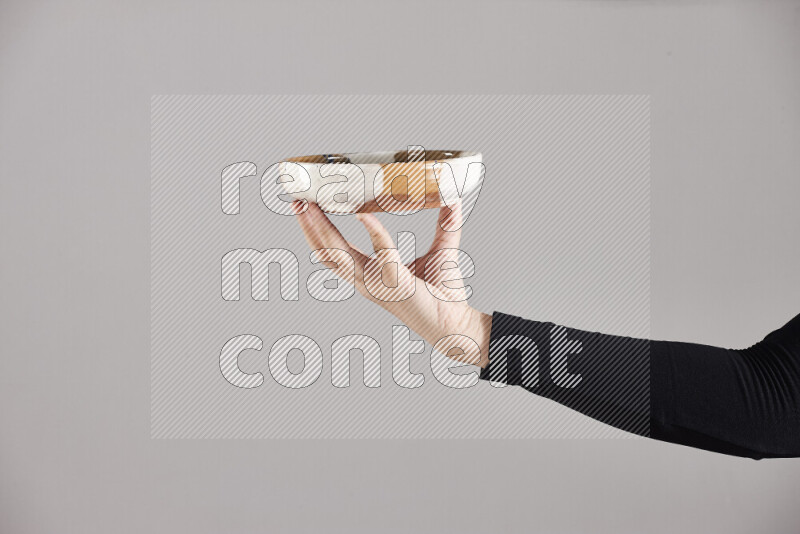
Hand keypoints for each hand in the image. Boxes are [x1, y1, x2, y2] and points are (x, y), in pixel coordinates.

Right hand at [294, 201, 491, 367]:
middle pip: (326, 252)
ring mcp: (378, 285)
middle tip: (298, 200)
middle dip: (309, 226)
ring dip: (322, 229)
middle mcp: (366, 280)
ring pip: (339, 255)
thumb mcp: (440, 251)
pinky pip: (382, 255)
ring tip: (311, 206)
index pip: (333, 251)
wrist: (457, 323)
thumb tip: (452, 199)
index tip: (309, 203)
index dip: (317, 229)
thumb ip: (445, 226)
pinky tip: (365, 215)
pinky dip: (374, 233)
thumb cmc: (443, 294)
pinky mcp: (397, 285)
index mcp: (369, 274)